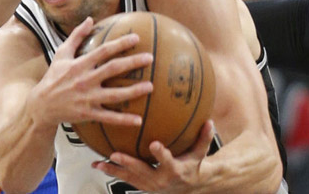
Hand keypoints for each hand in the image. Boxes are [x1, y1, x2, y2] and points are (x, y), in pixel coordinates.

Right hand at [27, 17, 153, 127]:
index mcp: (79, 65)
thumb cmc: (53, 78)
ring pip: (114, 95)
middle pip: (112, 69)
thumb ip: (76, 36)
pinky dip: (123, 120)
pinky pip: (108, 117)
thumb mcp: (60, 55)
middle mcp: (84, 80)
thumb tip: (90, 19)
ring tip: (151, 86)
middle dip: (132, 63)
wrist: (40, 106)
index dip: (120, 43)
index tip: (137, 37)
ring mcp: (87, 98)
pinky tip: (139, 120)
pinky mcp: (87, 114)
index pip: (103, 51)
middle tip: (150, 58)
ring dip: (133, 91)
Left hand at [92, 121, 216, 192]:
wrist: (188, 187)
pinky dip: (111, 172)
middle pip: (142, 171)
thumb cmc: (194, 164)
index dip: (160, 154)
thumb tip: (210, 121)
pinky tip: (98, 165)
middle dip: (128, 164)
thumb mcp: (200, 153)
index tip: (154, 144)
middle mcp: (159, 180)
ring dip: (113, 170)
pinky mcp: (141, 186)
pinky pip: (124, 178)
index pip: (167, 162)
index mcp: (174, 170)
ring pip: (128, 178)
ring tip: (98, 164)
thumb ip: (204, 138)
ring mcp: (148, 185)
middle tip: (115, 154)